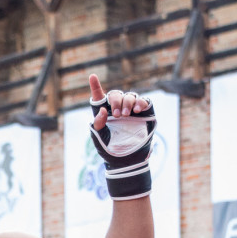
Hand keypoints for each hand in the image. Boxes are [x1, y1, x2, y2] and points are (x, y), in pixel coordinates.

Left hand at [88, 73, 155, 200]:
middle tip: (117, 115)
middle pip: (116, 94)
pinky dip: (141, 103)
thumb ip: (97, 124)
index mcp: (105, 112)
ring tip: (126, 115)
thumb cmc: (110, 150)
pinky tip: (138, 110)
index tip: (92, 76)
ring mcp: (132, 110)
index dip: (96, 86)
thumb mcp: (99, 138)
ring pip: (130, 96)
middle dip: (116, 101)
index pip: (99, 97)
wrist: (126, 161)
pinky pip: (144, 101)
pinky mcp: (145, 113)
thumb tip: (102, 110)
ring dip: (128, 103)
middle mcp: (118, 108)